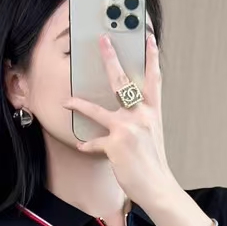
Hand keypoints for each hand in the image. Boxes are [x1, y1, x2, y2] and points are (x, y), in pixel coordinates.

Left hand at [62, 30, 176, 208]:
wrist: (158, 187)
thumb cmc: (153, 163)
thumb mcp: (152, 134)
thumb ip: (142, 119)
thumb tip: (128, 108)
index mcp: (152, 112)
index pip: (153, 79)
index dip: (151, 57)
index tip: (149, 38)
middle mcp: (141, 116)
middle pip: (123, 82)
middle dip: (111, 58)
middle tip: (103, 40)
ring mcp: (128, 129)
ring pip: (98, 110)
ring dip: (80, 104)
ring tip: (68, 100)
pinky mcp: (116, 145)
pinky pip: (95, 142)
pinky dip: (88, 145)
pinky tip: (81, 146)